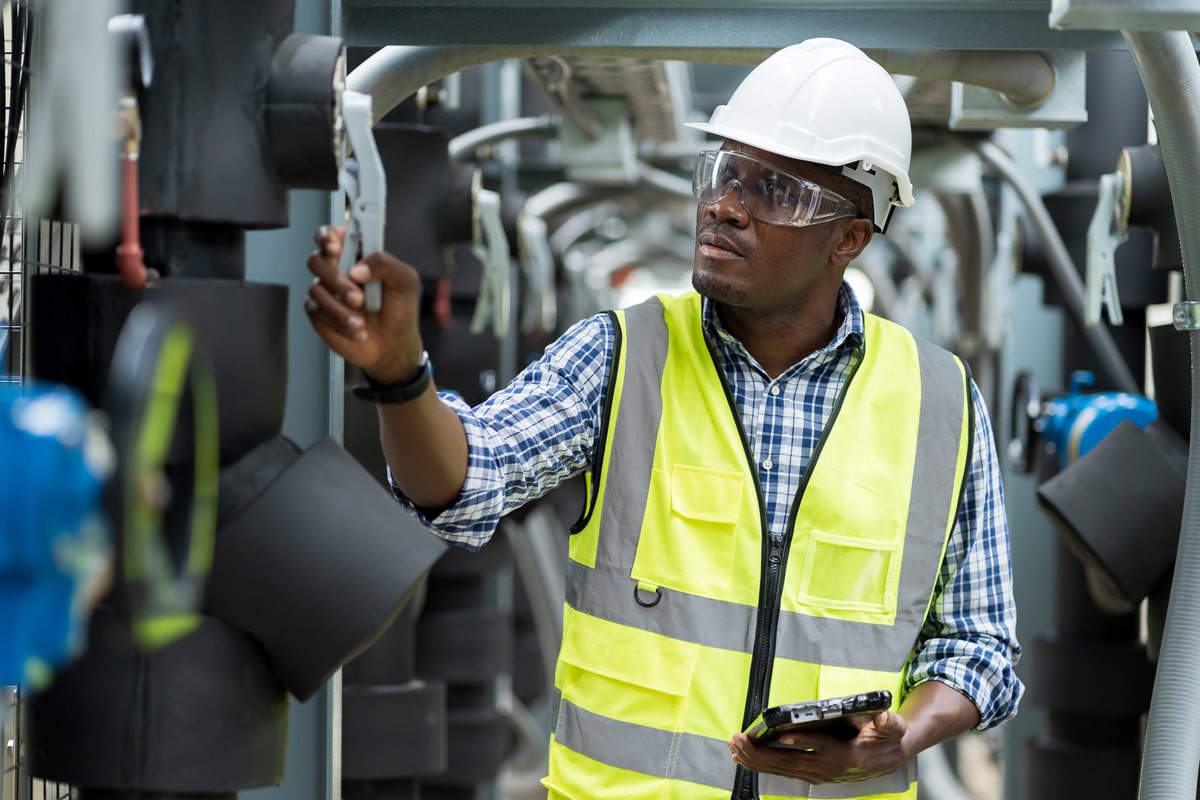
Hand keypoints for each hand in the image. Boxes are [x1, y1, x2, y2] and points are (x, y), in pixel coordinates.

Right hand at [304, 226, 424, 383]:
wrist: (393, 345)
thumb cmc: (399, 310)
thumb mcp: (405, 282)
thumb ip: (386, 264)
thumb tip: (359, 268)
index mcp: (357, 255)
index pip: (333, 235)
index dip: (328, 237)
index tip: (335, 247)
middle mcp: (339, 270)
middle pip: (317, 260)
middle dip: (336, 279)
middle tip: (358, 297)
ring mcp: (327, 291)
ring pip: (316, 288)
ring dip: (340, 308)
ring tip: (361, 321)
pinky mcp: (319, 312)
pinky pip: (316, 311)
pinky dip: (338, 322)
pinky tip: (356, 329)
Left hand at [728, 710, 909, 784]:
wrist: (890, 758)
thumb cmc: (886, 738)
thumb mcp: (893, 727)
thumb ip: (889, 723)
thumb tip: (885, 718)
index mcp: (848, 755)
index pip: (822, 747)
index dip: (803, 741)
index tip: (783, 734)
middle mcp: (830, 768)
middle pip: (792, 762)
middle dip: (762, 753)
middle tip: (739, 740)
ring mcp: (819, 774)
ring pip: (783, 769)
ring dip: (756, 759)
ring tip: (734, 747)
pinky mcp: (812, 774)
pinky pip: (784, 771)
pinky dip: (762, 765)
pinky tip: (744, 758)